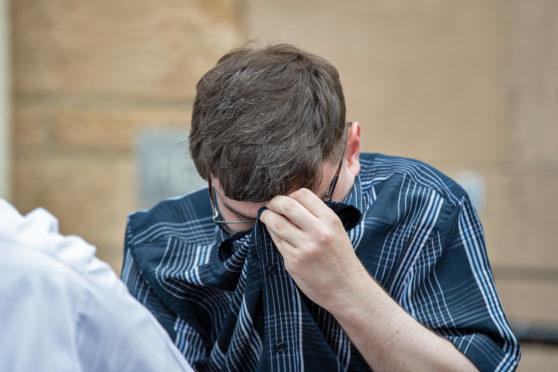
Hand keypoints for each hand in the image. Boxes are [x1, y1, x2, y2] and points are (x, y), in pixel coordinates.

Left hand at [260, 188, 368, 311]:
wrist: (347, 289)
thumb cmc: (340, 258)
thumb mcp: (336, 230)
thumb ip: (317, 216)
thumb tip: (290, 202)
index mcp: (330, 220)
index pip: (303, 194)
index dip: (290, 195)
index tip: (285, 200)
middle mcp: (318, 232)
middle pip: (286, 205)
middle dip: (274, 202)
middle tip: (270, 205)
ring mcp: (305, 248)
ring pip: (276, 224)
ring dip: (267, 217)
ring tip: (266, 217)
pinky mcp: (294, 262)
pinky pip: (277, 242)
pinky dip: (272, 235)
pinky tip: (275, 234)